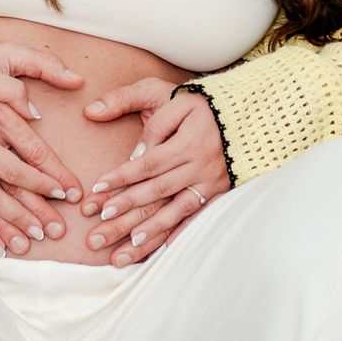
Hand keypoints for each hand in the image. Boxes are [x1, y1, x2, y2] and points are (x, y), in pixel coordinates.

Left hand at [80, 78, 230, 265]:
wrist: (242, 112)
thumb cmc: (196, 101)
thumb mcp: (164, 92)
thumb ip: (136, 107)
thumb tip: (109, 128)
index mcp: (187, 141)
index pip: (148, 164)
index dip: (122, 177)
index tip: (98, 189)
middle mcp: (201, 165)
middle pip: (158, 191)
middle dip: (129, 208)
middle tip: (102, 222)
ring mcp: (212, 182)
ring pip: (178, 210)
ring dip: (153, 230)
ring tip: (129, 245)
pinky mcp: (219, 192)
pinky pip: (199, 217)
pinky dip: (183, 233)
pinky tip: (166, 248)